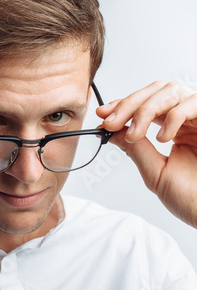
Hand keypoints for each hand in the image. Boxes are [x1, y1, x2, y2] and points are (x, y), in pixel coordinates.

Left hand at [96, 81, 196, 227]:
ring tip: (134, 135)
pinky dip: (172, 117)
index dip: (123, 105)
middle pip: (155, 91)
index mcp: (175, 129)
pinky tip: (163, 138)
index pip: (146, 105)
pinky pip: (192, 103)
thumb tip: (111, 132)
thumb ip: (135, 149)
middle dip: (128, 104)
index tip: (102, 115)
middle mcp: (189, 119)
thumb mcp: (156, 172)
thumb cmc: (192, 198)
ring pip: (170, 91)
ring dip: (145, 110)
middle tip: (110, 123)